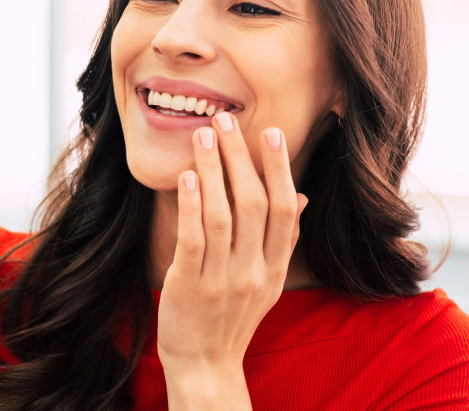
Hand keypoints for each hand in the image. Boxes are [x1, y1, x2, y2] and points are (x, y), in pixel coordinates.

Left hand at [157, 113, 306, 407]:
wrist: (206, 365)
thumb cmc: (233, 315)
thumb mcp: (266, 281)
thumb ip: (281, 239)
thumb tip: (299, 196)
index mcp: (274, 268)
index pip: (283, 210)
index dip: (278, 169)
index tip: (270, 132)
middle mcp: (253, 272)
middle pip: (254, 204)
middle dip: (240, 158)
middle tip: (226, 120)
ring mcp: (222, 280)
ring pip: (222, 216)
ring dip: (213, 171)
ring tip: (202, 136)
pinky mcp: (189, 286)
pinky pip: (193, 240)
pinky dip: (191, 206)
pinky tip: (187, 176)